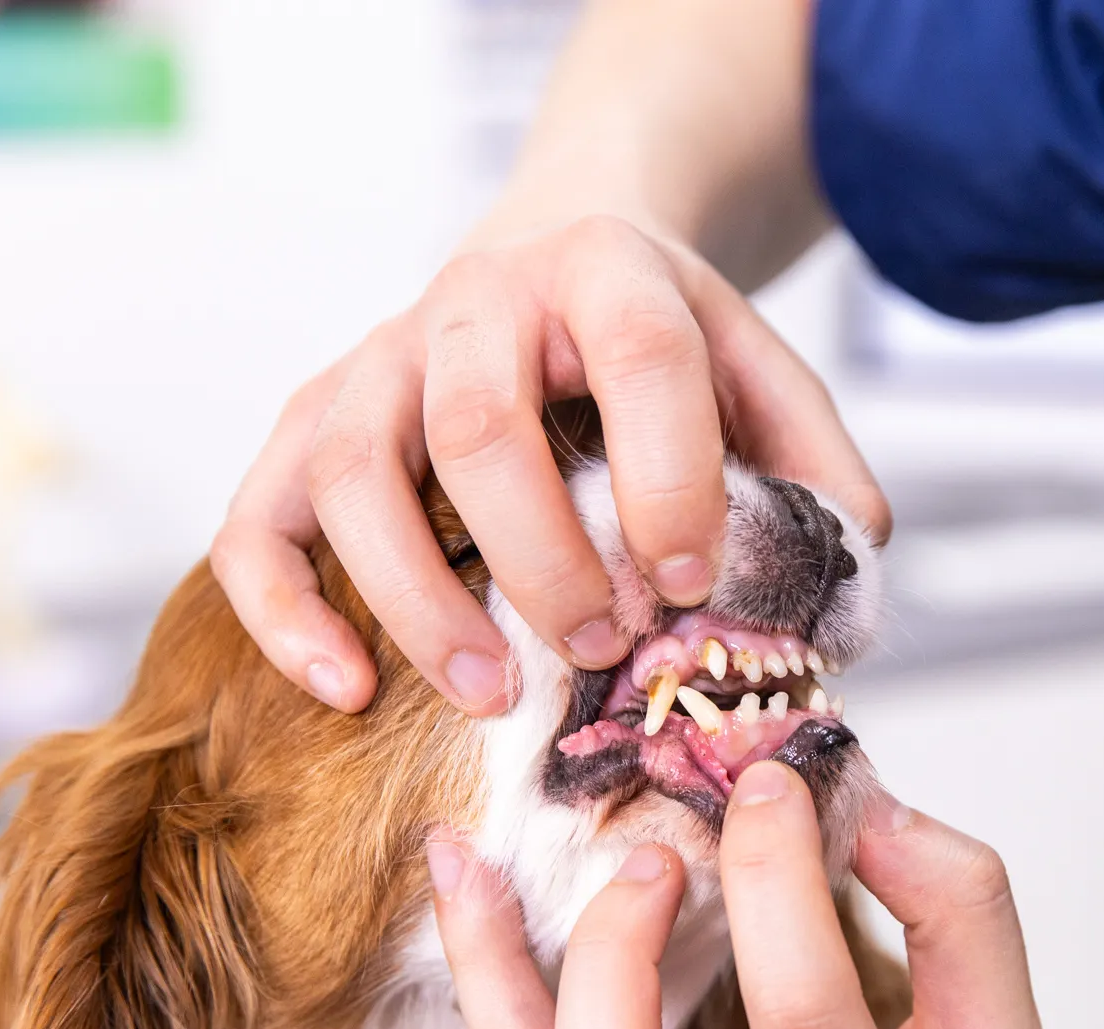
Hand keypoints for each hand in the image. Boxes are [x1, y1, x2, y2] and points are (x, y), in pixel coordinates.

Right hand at [211, 216, 889, 714]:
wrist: (555, 258)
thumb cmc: (658, 341)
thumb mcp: (758, 368)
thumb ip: (814, 455)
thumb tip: (844, 563)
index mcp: (606, 272)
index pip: (641, 361)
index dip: (673, 481)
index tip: (699, 587)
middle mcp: (477, 301)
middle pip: (478, 424)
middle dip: (541, 557)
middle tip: (603, 647)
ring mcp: (379, 358)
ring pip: (353, 468)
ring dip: (415, 598)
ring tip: (487, 695)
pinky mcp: (312, 421)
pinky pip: (259, 514)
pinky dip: (282, 608)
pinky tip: (341, 688)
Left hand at [429, 763, 1103, 1028]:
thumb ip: (959, 921)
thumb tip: (864, 804)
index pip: (799, 1017)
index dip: (776, 878)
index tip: (770, 784)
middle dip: (615, 944)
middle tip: (660, 852)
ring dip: (493, 972)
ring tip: (472, 859)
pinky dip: (500, 1012)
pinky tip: (478, 928)